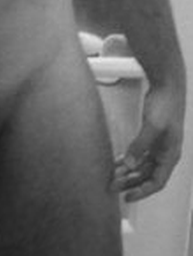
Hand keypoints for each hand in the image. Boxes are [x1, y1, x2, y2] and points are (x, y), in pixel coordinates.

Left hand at [112, 81, 184, 201]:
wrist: (167, 85)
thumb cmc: (166, 104)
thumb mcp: (152, 127)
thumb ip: (140, 146)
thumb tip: (129, 164)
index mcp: (170, 155)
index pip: (157, 181)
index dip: (143, 191)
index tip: (128, 197)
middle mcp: (165, 153)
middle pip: (147, 175)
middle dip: (130, 183)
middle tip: (114, 187)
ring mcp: (158, 145)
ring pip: (141, 165)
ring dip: (127, 172)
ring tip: (113, 177)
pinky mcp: (150, 136)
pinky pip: (138, 153)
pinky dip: (127, 159)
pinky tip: (117, 163)